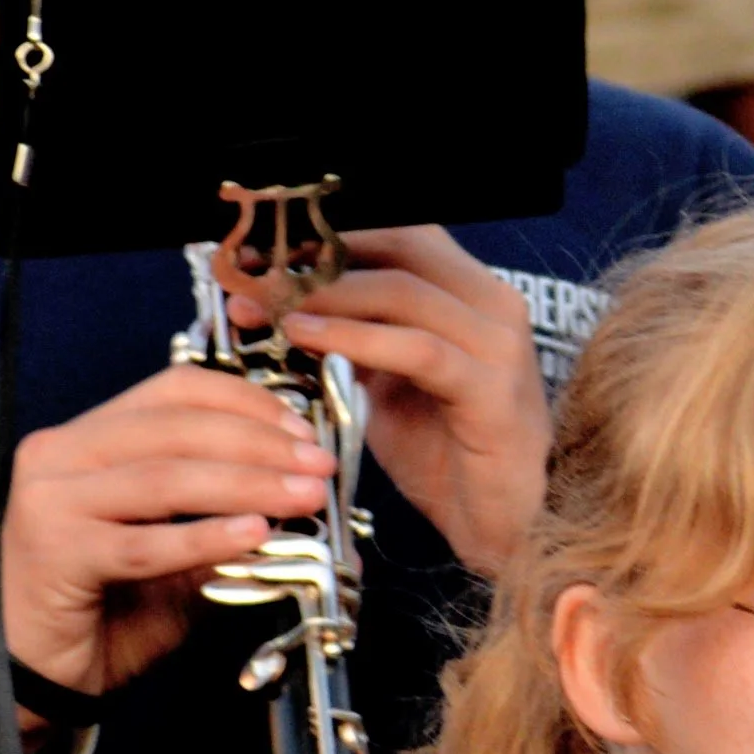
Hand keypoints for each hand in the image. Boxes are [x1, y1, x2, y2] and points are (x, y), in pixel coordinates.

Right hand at [0, 364, 335, 700]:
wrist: (37, 676)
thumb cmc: (107, 607)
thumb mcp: (172, 547)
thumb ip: (218, 511)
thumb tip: (297, 486)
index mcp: (86, 436)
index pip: (174, 391)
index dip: (246, 403)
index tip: (303, 431)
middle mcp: (59, 453)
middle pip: (175, 428)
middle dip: (259, 444)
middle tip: (318, 468)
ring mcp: (50, 500)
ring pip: (165, 479)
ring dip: (246, 485)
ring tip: (303, 498)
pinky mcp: (55, 552)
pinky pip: (145, 543)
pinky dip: (205, 537)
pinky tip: (254, 534)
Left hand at [250, 226, 550, 576]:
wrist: (500, 522)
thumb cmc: (443, 452)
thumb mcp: (383, 381)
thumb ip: (348, 337)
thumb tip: (277, 306)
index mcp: (467, 291)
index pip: (396, 232)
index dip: (326, 233)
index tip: (259, 251)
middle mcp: (492, 302)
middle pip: (399, 246)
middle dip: (318, 257)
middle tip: (253, 275)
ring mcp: (498, 344)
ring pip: (403, 291)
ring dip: (325, 295)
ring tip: (269, 306)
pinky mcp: (493, 391)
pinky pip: (418, 350)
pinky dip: (356, 339)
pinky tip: (307, 340)